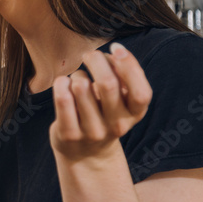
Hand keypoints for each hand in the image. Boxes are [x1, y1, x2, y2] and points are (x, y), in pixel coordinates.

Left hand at [50, 43, 151, 162]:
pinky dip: (61, 83)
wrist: (85, 154)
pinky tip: (63, 84)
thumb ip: (123, 77)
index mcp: (135, 114)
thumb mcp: (121, 99)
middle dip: (96, 60)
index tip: (116, 48)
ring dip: (77, 75)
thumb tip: (114, 52)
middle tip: (90, 55)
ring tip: (77, 81)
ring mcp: (92, 132)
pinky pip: (63, 98)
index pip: (141, 92)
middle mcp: (117, 126)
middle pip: (108, 83)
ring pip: (81, 86)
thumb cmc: (104, 114)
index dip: (130, 65)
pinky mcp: (69, 134)